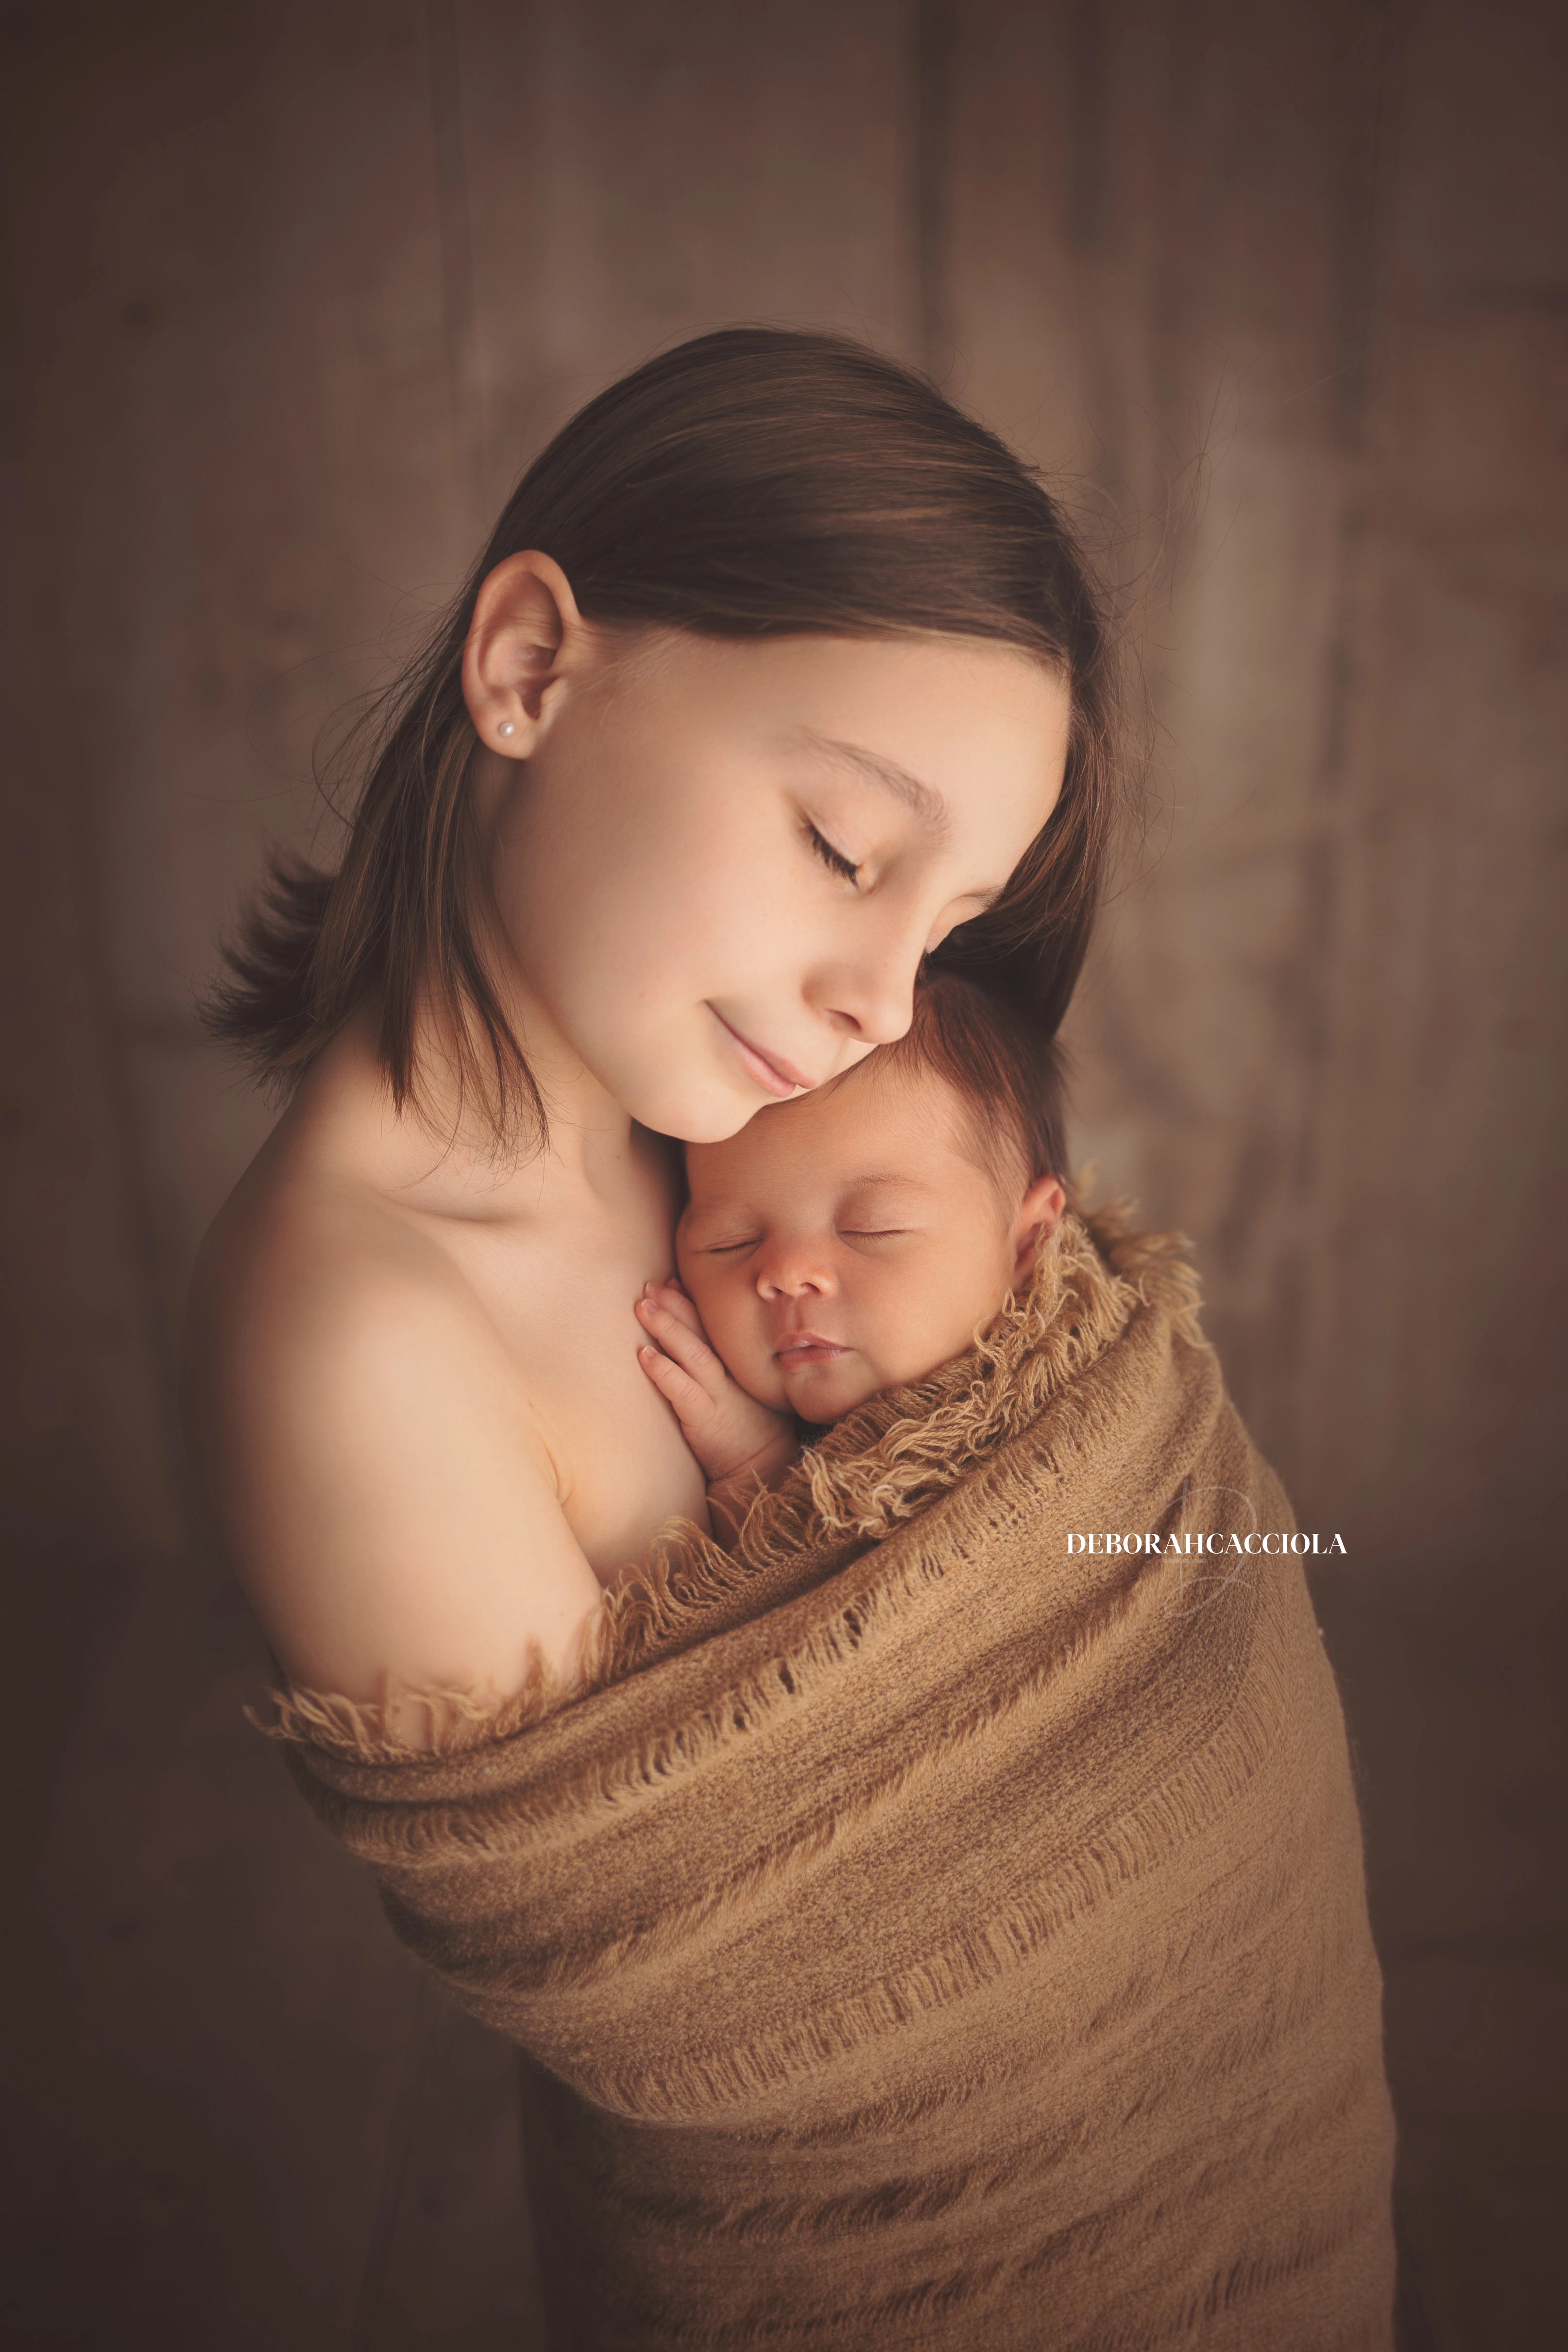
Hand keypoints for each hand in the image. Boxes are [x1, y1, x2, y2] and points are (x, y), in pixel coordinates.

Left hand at [635, 1281, 796, 1500]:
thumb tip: (695, 1336)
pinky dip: (665, 1371)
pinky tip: (644, 1355)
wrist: (764, 1470)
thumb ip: (724, 1365)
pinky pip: (684, 1391)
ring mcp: (720, 1396)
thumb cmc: (750, 1429)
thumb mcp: (743, 1390)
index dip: (690, 1300)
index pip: (714, 1325)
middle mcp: (731, 1374)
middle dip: (675, 1305)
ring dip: (668, 1327)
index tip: (670, 1281)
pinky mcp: (706, 1420)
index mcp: (738, 1365)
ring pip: (692, 1353)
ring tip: (643, 1307)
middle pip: (702, 1330)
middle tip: (649, 1285)